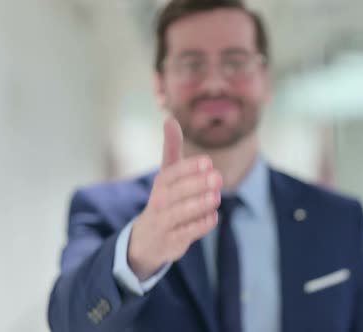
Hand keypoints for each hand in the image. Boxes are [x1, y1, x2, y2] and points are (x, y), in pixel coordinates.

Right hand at [128, 118, 221, 279]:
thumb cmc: (163, 200)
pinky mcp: (170, 242)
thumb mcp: (166, 174)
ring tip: (216, 197)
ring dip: (197, 206)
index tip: (207, 161)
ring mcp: (163, 224)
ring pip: (178, 215)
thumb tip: (170, 118)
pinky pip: (184, 234)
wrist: (146, 239)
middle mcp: (158, 203)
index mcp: (160, 185)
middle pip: (174, 194)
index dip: (187, 168)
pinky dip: (198, 227)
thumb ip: (171, 148)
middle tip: (217, 177)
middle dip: (195, 185)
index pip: (171, 174)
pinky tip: (213, 217)